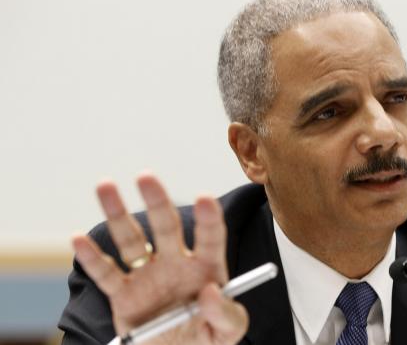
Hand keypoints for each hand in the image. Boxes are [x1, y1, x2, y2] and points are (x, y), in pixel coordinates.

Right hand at [72, 173, 247, 343]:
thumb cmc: (207, 336)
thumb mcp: (228, 332)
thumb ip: (227, 314)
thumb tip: (211, 291)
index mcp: (206, 268)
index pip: (210, 238)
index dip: (209, 218)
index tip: (205, 198)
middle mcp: (175, 263)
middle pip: (166, 228)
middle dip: (157, 202)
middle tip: (146, 176)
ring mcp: (148, 276)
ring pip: (131, 241)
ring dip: (117, 214)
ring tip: (105, 186)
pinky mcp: (124, 295)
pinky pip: (106, 274)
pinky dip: (91, 259)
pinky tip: (78, 240)